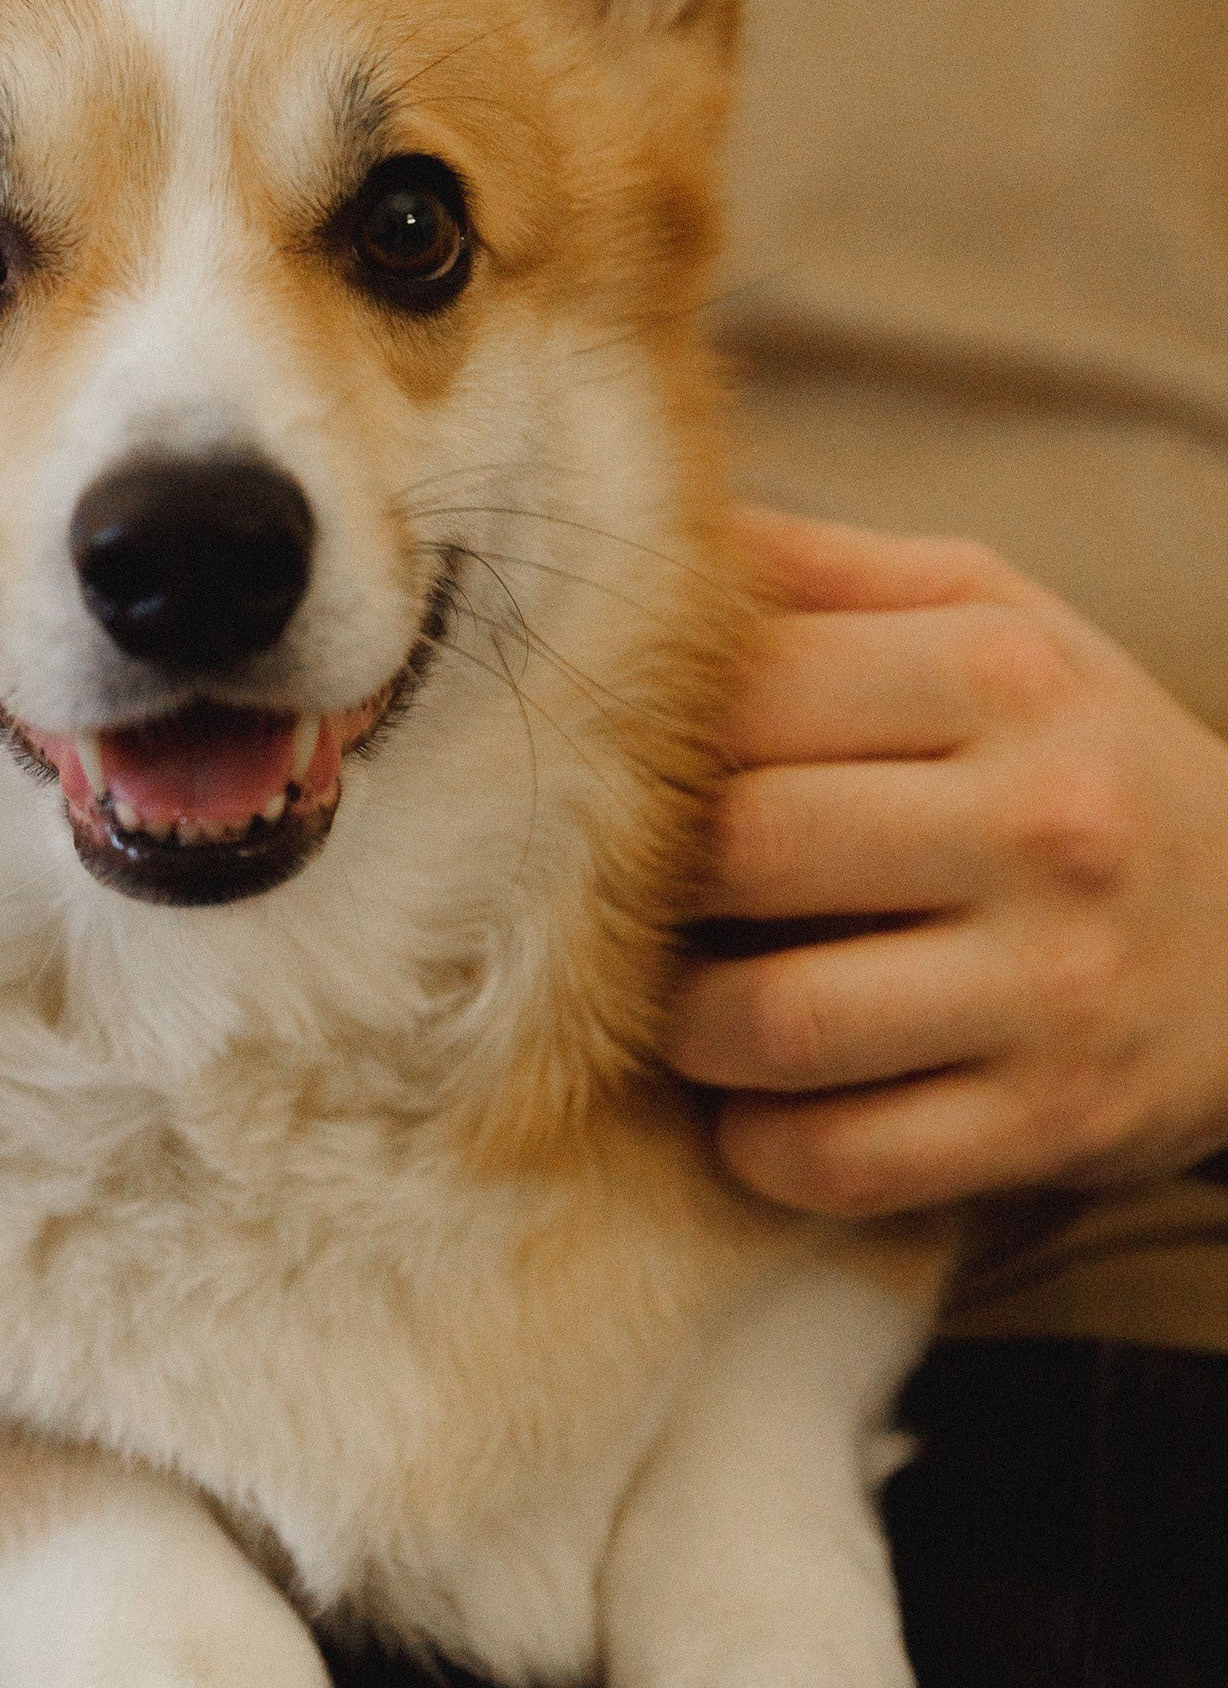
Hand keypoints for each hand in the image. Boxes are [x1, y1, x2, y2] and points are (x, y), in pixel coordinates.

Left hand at [667, 510, 1227, 1214]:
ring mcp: (1057, 983)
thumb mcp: (993, 623)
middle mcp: (1044, 822)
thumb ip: (823, 574)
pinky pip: (839, 1157)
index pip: (743, 692)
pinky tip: (759, 1105)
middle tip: (625, 907)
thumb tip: (642, 530)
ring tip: (686, 1006)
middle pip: (743, 848)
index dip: (640, 745)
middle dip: (647, 890)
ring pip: (774, 1021)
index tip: (613, 783)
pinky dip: (761, 1145)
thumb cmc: (1074, 762)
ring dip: (685, 1028)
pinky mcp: (1056, 1121)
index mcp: (1004, 672)